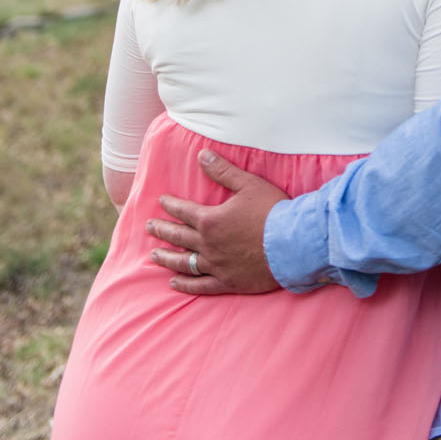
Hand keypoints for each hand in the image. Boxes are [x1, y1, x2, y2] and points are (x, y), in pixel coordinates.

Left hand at [147, 149, 288, 295]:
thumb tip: (202, 154)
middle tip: (149, 227)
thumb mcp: (248, 184)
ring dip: (167, 258)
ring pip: (184, 262)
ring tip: (154, 256)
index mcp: (211, 220)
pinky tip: (175, 283)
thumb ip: (222, 170)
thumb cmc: (271, 211)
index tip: (161, 201)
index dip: (171, 205)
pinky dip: (186, 284)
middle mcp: (208, 245)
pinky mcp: (228, 282)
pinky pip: (201, 285)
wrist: (291, 244)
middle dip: (162, 230)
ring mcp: (216, 266)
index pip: (184, 211)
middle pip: (178, 236)